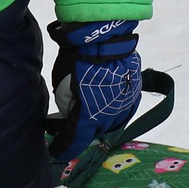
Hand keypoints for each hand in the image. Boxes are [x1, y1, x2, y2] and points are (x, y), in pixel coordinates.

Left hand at [51, 20, 141, 164]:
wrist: (104, 36)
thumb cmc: (76, 58)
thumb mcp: (62, 83)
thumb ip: (65, 103)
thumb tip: (66, 112)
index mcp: (89, 118)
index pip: (74, 142)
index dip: (63, 148)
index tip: (54, 151)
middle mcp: (109, 118)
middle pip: (92, 133)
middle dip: (78, 131)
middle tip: (63, 122)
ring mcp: (124, 107)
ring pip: (109, 123)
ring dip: (96, 121)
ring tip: (83, 110)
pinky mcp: (134, 95)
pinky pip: (122, 110)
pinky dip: (110, 111)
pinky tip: (102, 103)